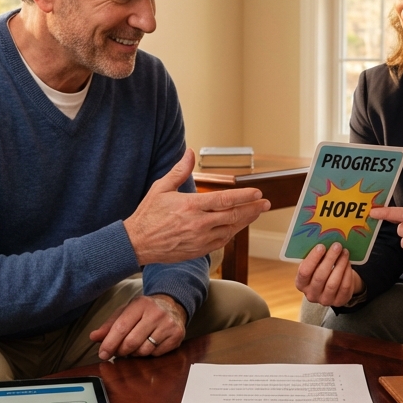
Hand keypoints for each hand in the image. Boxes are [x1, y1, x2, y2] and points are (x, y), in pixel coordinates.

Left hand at [89, 294, 186, 359]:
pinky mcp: (177, 335)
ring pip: (144, 350)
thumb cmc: (144, 310)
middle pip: (132, 342)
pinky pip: (156, 354)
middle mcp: (156, 313)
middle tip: (119, 351)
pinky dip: (149, 353)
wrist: (172, 305)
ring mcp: (168, 325)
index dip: (109, 343)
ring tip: (135, 345)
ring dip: (135, 353)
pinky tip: (149, 344)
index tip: (102, 354)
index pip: (121, 327)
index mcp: (140, 304)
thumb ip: (109, 325)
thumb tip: (93, 337)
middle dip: (121, 351)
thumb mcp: (126, 312)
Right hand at [124, 148, 270, 264]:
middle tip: (265, 203)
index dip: (244, 196)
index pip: (224, 200)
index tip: (257, 193)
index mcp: (190, 206)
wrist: (137, 243)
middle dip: (252, 209)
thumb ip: (179, 170)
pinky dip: (232, 233)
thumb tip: (190, 152)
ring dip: (245, 221)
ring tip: (255, 213)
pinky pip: (222, 242)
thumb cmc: (148, 215)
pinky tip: (237, 226)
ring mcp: (199, 239)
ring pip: (230, 230)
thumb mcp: (160, 188)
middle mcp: (198, 224)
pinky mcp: (198, 250)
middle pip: (233, 216)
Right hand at [295, 242, 364, 306]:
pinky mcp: (339, 302)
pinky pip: (344, 287)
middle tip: (337, 246)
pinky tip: (348, 263)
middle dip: (329, 259)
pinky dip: (347, 273)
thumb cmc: (321, 270)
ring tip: (345, 252)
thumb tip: (324, 240)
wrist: (333, 286)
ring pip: (333, 283)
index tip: (321, 246)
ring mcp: (325, 300)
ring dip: (340, 265)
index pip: (304, 272)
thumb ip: (316, 257)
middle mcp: (311, 294)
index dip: (313, 259)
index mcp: (301, 283)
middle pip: (320, 276)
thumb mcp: (314, 265)